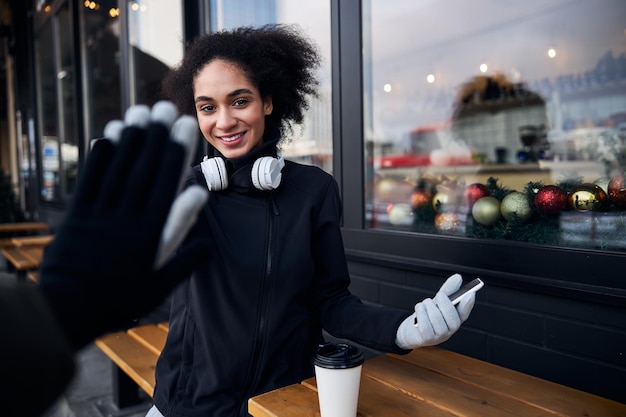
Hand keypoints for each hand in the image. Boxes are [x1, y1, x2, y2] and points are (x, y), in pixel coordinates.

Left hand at [39, 101, 208, 348]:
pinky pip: (90, 180)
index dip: (176, 152)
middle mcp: (125, 218)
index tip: (185, 128)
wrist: (70, 309)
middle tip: (165, 107)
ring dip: (129, 139)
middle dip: (156, 136)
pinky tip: (107, 135)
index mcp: (149, 234)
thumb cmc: (121, 298)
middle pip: (143, 170)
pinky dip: (100, 156)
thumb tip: (201, 215)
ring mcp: (99, 214)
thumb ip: (185, 252)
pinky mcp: (77, 215)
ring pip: (117, 170)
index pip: (166, 184)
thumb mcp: (159, 284)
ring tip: (140, 112)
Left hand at [395, 274, 474, 349]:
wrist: (412, 330)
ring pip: (437, 319)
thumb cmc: (427, 315)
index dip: (468, 304)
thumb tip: (458, 277)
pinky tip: (419, 309)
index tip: (470, 293)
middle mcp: (450, 329)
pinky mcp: (428, 339)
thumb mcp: (437, 301)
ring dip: (428, 306)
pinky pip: (425, 325)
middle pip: (452, 317)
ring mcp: (440, 336)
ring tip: (424, 303)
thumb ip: (448, 290)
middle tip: (439, 294)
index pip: (465, 313)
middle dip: (445, 303)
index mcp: (455, 319)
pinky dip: (421, 314)